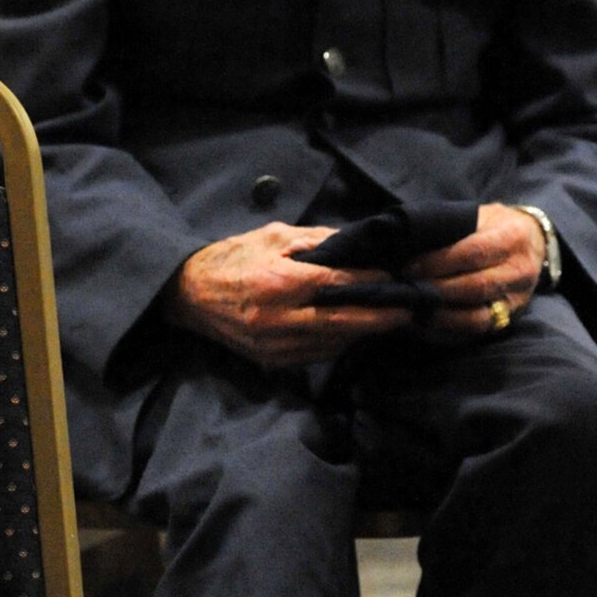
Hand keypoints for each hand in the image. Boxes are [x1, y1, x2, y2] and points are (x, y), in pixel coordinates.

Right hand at [165, 221, 411, 367]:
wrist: (188, 295)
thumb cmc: (233, 257)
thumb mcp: (274, 236)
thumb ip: (316, 240)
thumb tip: (355, 243)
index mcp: (278, 281)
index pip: (336, 283)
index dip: (368, 280)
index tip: (393, 275)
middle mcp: (278, 318)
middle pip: (341, 321)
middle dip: (379, 316)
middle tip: (408, 309)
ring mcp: (274, 344)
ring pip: (332, 343)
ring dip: (363, 332)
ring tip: (390, 320)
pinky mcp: (271, 361)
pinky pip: (315, 355)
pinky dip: (340, 344)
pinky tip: (357, 332)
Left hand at [404, 202, 545, 338]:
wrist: (536, 243)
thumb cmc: (498, 226)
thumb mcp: (483, 215)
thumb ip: (455, 229)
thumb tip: (410, 243)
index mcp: (512, 238)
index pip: (473, 253)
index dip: (438, 262)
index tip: (410, 267)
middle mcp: (519, 271)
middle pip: (474, 287)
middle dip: (435, 291)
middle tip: (405, 290)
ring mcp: (517, 299)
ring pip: (477, 317)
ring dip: (440, 316)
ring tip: (412, 310)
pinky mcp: (510, 319)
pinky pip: (477, 331)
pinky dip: (448, 331)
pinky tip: (425, 324)